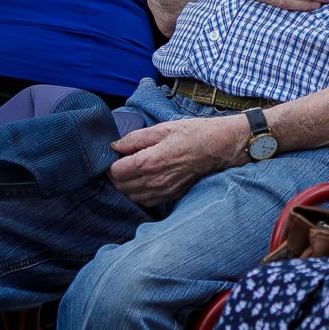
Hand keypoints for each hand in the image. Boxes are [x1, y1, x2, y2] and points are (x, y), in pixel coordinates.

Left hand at [108, 115, 246, 207]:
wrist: (217, 147)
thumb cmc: (191, 134)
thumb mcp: (162, 128)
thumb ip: (135, 138)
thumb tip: (115, 146)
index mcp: (150, 161)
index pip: (116, 172)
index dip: (111, 163)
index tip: (116, 156)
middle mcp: (155, 180)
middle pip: (121, 186)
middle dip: (116, 175)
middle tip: (122, 162)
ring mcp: (164, 190)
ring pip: (131, 196)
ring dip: (126, 185)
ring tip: (132, 172)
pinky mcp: (171, 195)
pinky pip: (145, 201)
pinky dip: (138, 193)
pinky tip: (143, 181)